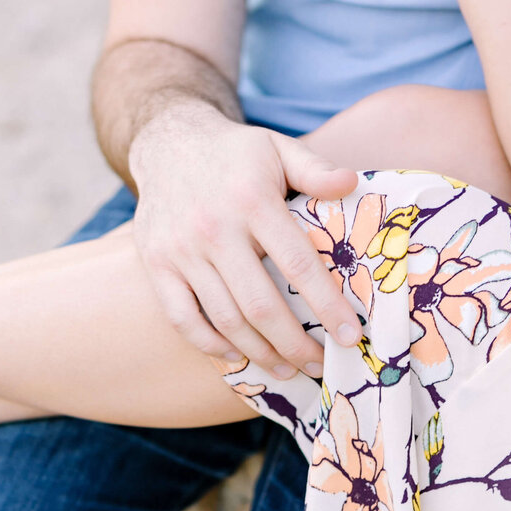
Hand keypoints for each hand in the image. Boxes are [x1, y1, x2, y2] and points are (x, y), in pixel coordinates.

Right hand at [129, 100, 359, 377]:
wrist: (166, 141)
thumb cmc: (234, 153)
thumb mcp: (277, 147)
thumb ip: (315, 168)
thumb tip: (353, 183)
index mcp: (252, 200)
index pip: (298, 265)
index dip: (327, 306)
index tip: (351, 336)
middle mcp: (215, 229)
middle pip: (260, 305)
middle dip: (295, 344)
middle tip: (320, 365)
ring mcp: (181, 251)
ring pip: (224, 319)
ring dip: (259, 352)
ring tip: (287, 368)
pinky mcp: (157, 265)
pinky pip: (182, 318)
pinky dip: (210, 345)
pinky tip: (236, 355)